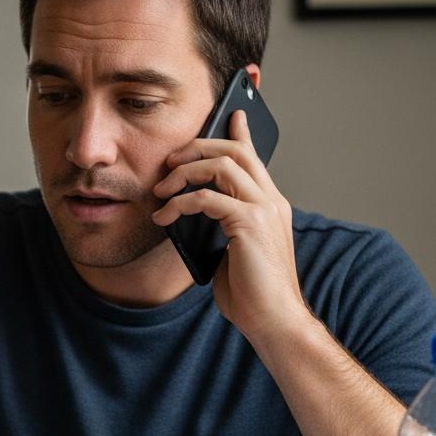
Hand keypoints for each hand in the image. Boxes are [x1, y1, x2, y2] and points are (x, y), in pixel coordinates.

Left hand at [150, 109, 309, 345]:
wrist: (273, 321)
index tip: (229, 114)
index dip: (240, 132)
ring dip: (184, 171)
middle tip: (170, 159)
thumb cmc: (253, 295)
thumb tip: (191, 216)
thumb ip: (221, 227)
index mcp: (271, 206)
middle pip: (236, 150)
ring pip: (221, 165)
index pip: (254, 157)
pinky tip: (164, 216)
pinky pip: (207, 197)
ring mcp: (263, 210)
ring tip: (161, 189)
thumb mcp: (233, 253)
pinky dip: (180, 202)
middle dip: (199, 146)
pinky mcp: (249, 223)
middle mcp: (271, 201)